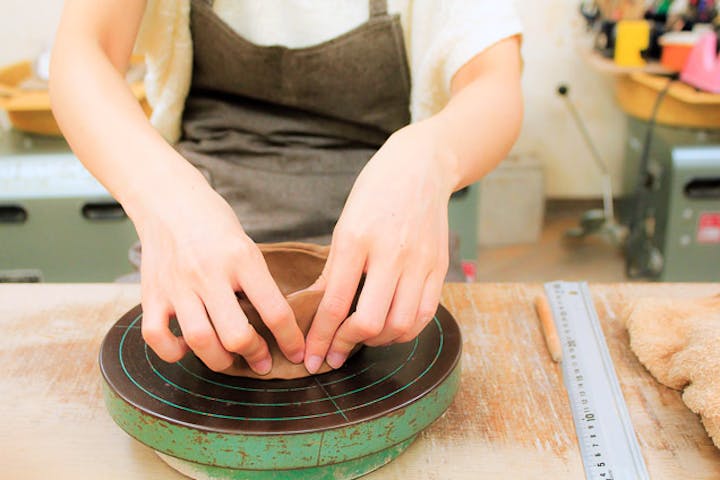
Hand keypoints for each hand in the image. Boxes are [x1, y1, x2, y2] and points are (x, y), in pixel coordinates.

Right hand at [133, 170, 305, 374]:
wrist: (169, 199)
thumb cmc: (214, 223)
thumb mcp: (248, 246)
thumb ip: (258, 282)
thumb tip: (274, 325)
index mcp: (242, 259)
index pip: (274, 310)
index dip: (290, 340)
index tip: (296, 352)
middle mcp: (208, 273)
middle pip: (236, 335)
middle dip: (255, 355)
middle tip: (261, 359)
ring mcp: (177, 286)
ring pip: (200, 342)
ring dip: (220, 361)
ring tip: (230, 358)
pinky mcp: (151, 294)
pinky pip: (156, 338)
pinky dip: (174, 352)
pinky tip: (188, 347)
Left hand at [304, 120, 456, 372]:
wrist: (420, 167)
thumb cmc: (374, 194)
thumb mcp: (344, 226)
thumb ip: (333, 271)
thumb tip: (314, 310)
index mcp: (357, 240)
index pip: (334, 302)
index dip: (320, 337)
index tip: (313, 358)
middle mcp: (391, 253)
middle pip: (369, 321)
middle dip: (346, 345)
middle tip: (334, 353)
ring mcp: (420, 261)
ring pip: (400, 324)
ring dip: (377, 341)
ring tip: (362, 338)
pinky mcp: (440, 267)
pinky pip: (425, 314)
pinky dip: (406, 331)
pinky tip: (390, 328)